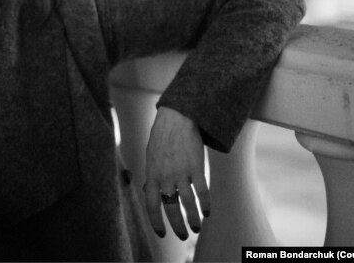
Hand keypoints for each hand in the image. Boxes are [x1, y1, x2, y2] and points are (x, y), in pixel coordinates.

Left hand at [142, 106, 209, 240]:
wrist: (177, 117)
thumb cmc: (162, 136)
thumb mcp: (150, 156)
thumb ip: (151, 174)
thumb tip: (145, 190)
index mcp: (152, 174)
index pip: (151, 205)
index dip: (156, 222)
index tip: (162, 234)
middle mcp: (165, 176)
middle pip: (170, 207)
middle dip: (177, 225)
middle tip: (183, 235)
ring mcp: (181, 171)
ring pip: (187, 203)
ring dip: (193, 219)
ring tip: (197, 227)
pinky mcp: (196, 166)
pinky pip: (202, 191)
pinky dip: (205, 204)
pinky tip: (208, 212)